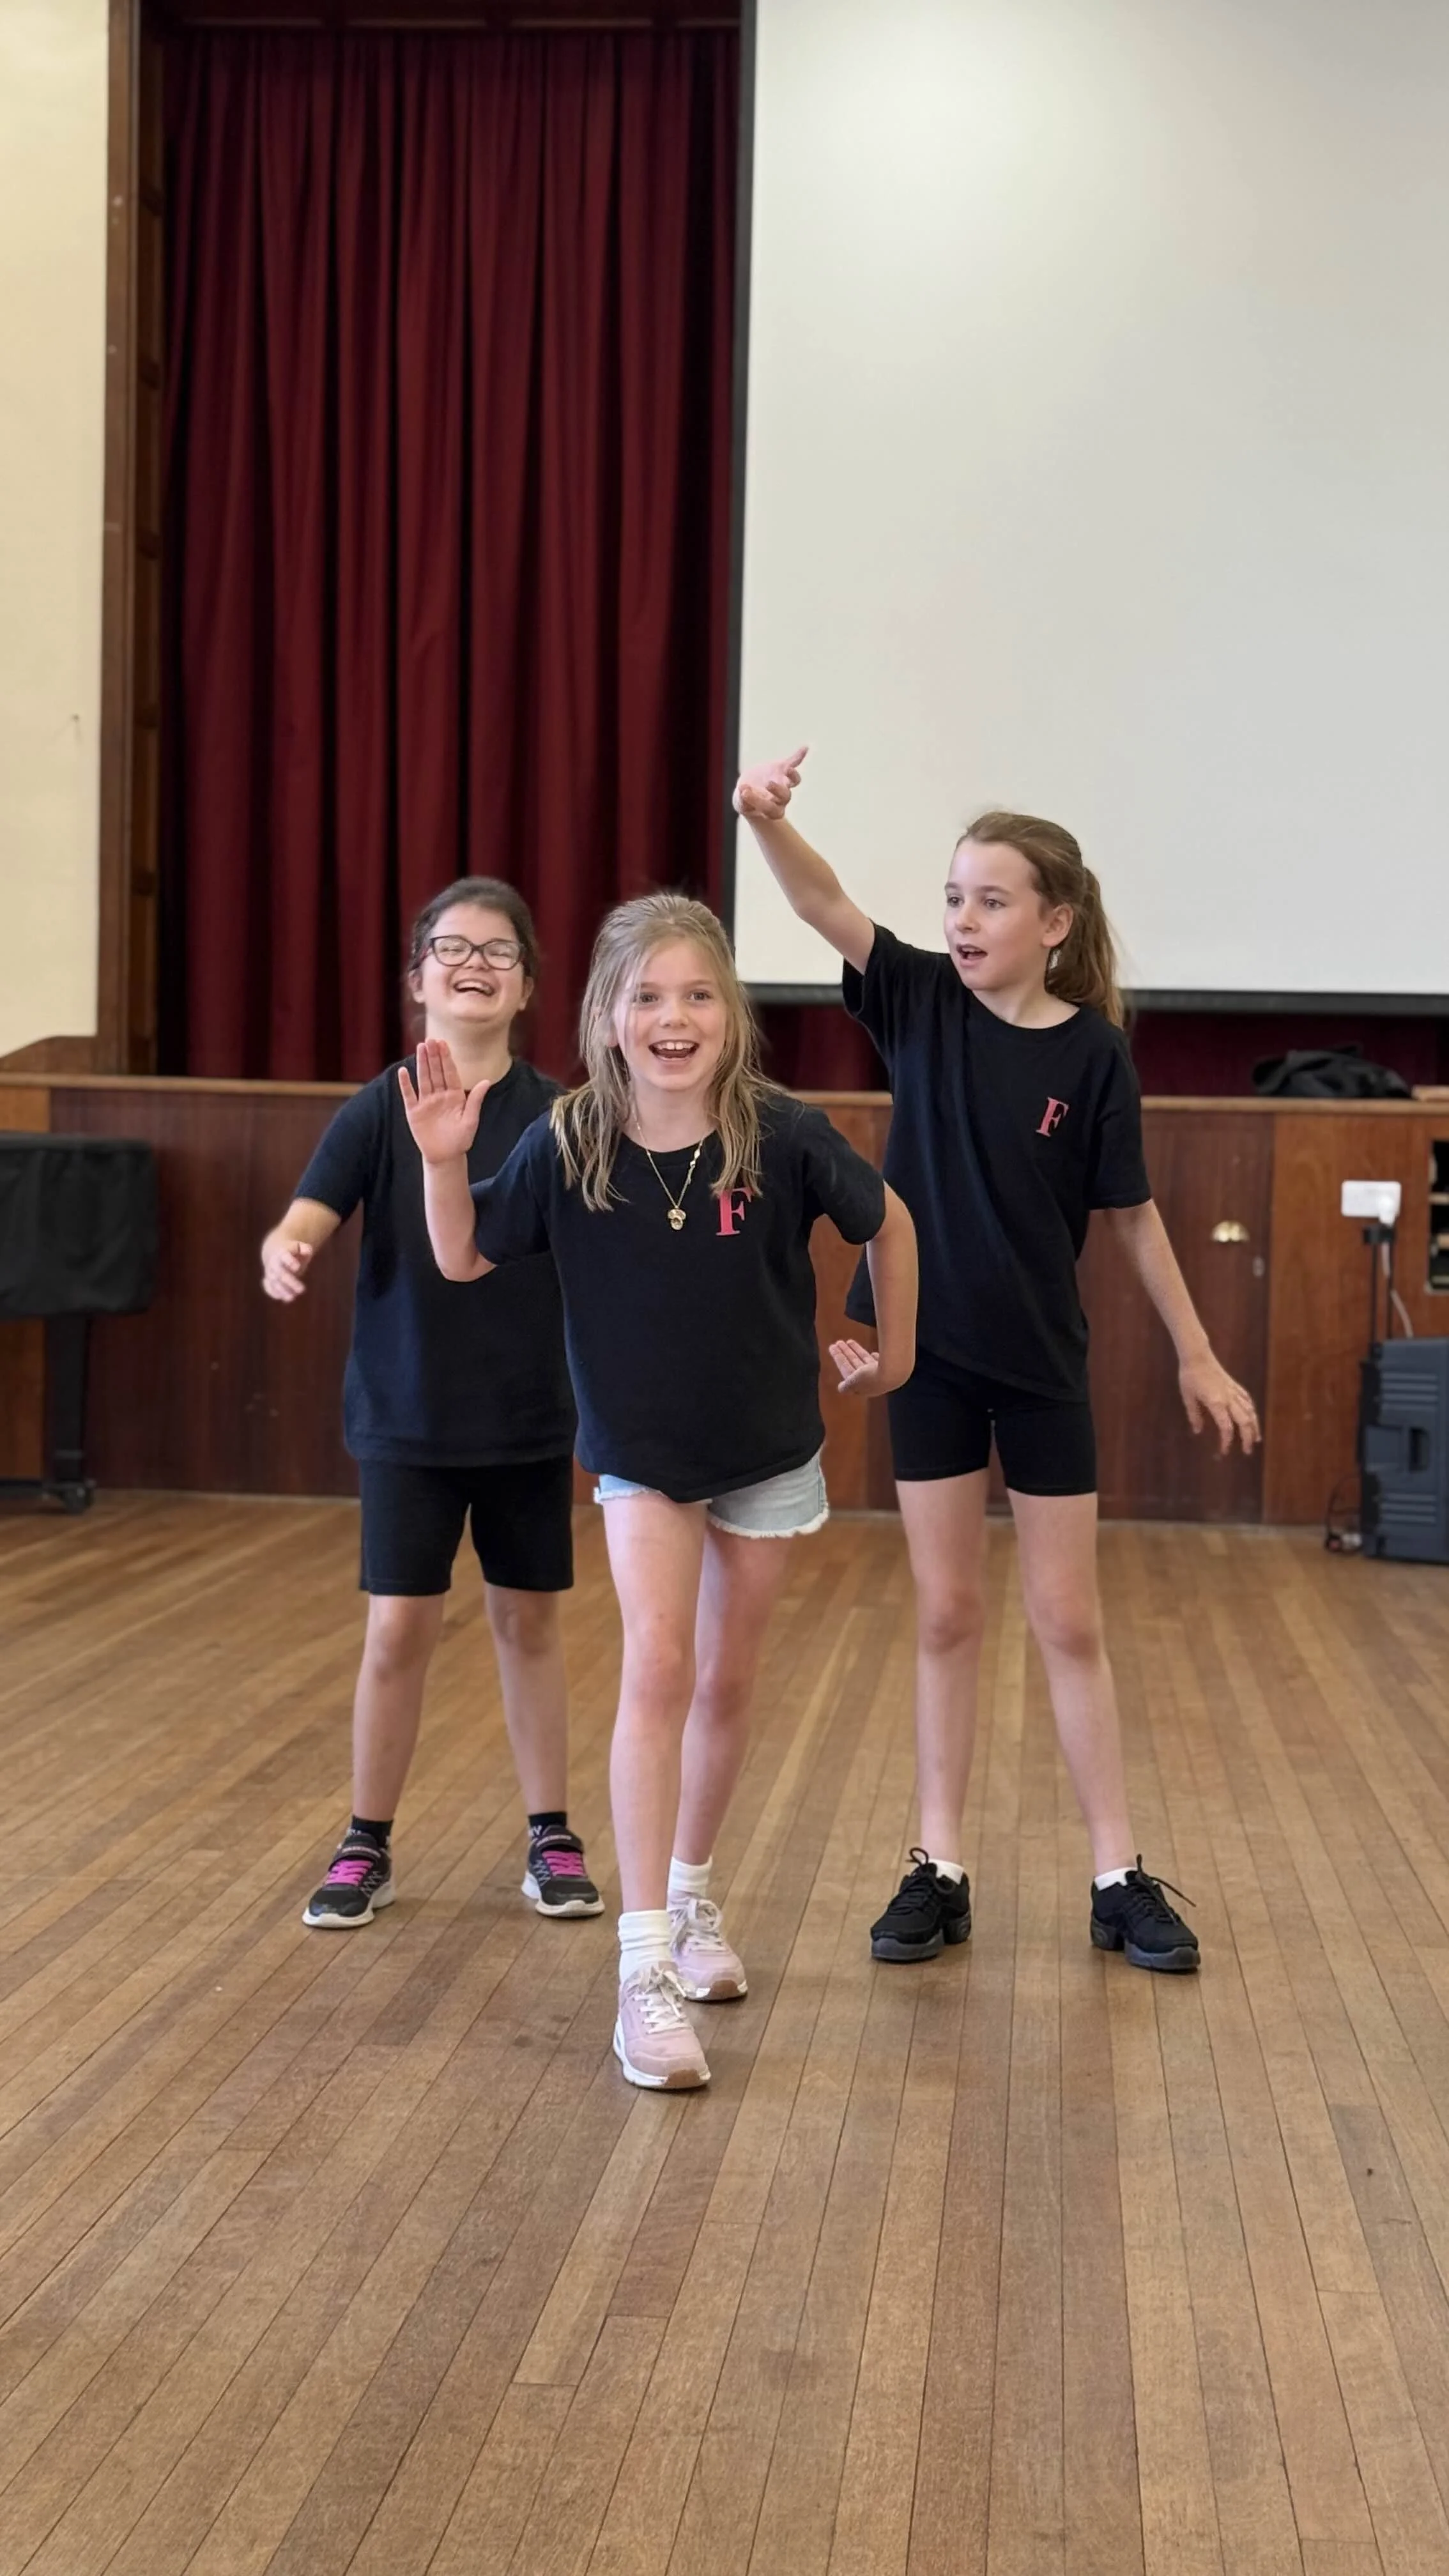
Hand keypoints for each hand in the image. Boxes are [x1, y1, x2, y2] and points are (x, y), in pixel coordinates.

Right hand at [261, 1235, 314, 1302]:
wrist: (275, 1251)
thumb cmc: (293, 1251)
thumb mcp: (300, 1246)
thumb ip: (305, 1248)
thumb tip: (307, 1252)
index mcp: (282, 1252)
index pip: (284, 1256)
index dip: (289, 1261)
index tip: (297, 1267)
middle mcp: (274, 1263)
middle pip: (280, 1272)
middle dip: (290, 1281)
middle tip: (302, 1290)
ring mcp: (270, 1272)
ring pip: (273, 1282)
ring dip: (282, 1290)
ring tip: (292, 1297)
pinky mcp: (268, 1280)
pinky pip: (268, 1287)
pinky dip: (274, 1293)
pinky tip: (285, 1298)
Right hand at [398, 1039, 488, 1164]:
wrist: (446, 1156)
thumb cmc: (461, 1139)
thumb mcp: (471, 1120)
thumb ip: (475, 1100)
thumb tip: (487, 1081)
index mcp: (455, 1095)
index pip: (450, 1073)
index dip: (446, 1058)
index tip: (443, 1043)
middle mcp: (440, 1095)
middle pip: (436, 1072)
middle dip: (433, 1056)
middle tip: (430, 1039)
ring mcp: (426, 1102)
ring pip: (423, 1079)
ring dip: (421, 1063)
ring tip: (420, 1047)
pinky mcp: (414, 1112)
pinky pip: (409, 1095)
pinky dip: (406, 1084)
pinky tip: (403, 1071)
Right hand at [734, 744, 807, 823]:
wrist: (748, 791)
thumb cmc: (746, 801)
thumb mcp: (741, 803)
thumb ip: (743, 799)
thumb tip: (743, 790)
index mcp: (773, 810)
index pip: (770, 808)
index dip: (759, 802)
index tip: (745, 794)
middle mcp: (782, 798)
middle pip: (785, 796)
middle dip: (778, 790)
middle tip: (768, 784)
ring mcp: (784, 782)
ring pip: (793, 780)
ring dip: (792, 775)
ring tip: (788, 769)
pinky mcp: (783, 769)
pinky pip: (794, 762)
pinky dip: (799, 756)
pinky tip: (804, 748)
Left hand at [831, 1337, 887, 1396]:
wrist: (893, 1372)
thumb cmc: (871, 1378)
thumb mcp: (853, 1383)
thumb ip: (846, 1386)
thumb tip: (840, 1388)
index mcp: (860, 1385)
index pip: (846, 1369)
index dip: (839, 1359)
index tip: (832, 1348)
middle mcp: (869, 1380)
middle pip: (853, 1364)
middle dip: (845, 1353)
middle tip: (837, 1342)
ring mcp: (879, 1374)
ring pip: (864, 1360)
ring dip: (855, 1351)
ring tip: (847, 1341)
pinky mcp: (888, 1367)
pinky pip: (878, 1362)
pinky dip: (873, 1357)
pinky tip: (873, 1354)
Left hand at [1179, 1350, 1259, 1454]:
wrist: (1197, 1356)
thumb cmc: (1190, 1376)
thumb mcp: (1188, 1397)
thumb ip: (1194, 1415)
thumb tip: (1197, 1431)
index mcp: (1216, 1403)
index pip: (1226, 1427)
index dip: (1227, 1441)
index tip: (1224, 1450)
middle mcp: (1228, 1398)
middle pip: (1244, 1421)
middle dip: (1247, 1437)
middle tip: (1247, 1451)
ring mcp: (1233, 1391)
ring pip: (1249, 1411)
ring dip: (1254, 1426)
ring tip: (1256, 1438)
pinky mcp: (1234, 1386)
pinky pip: (1247, 1400)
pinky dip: (1251, 1411)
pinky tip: (1252, 1417)